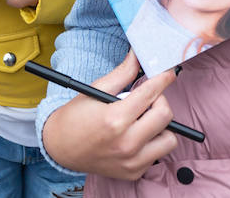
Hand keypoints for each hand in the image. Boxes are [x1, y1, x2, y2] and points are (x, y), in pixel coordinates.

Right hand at [41, 52, 178, 179]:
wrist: (60, 147)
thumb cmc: (76, 117)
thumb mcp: (95, 90)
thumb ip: (122, 73)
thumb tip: (138, 56)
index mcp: (115, 119)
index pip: (151, 94)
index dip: (162, 79)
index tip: (168, 73)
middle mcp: (126, 143)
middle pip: (165, 116)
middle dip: (160, 101)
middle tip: (148, 98)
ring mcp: (131, 162)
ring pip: (169, 139)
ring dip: (160, 126)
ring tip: (143, 120)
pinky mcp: (134, 173)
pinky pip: (157, 154)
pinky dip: (151, 143)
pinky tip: (135, 136)